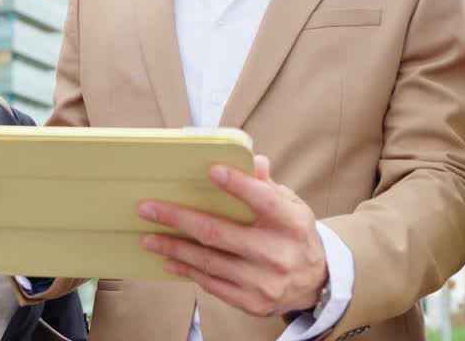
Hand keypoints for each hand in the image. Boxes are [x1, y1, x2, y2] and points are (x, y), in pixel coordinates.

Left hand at [138, 155, 327, 316]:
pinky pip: (212, 284)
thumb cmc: (295, 236)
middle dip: (179, 219)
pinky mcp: (252, 302)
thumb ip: (268, 186)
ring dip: (174, 248)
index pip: (263, 200)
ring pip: (208, 261)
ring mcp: (264, 281)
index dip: (238, 185)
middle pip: (219, 233)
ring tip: (149, 238)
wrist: (316, 284)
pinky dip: (188, 270)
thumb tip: (253, 161)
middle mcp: (278, 254)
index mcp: (293, 224)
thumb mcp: (292, 206)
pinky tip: (170, 260)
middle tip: (148, 208)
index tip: (211, 170)